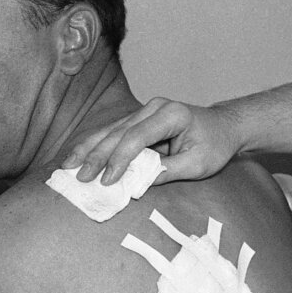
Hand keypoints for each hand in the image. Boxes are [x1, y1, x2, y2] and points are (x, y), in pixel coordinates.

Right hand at [61, 97, 240, 184]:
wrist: (224, 127)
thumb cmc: (215, 145)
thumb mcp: (198, 164)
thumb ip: (168, 172)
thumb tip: (136, 185)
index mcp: (171, 115)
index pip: (137, 137)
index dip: (120, 160)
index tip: (107, 181)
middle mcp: (154, 107)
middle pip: (118, 132)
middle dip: (96, 155)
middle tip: (79, 177)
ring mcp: (145, 110)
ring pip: (110, 130)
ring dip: (88, 148)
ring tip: (67, 166)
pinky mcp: (139, 118)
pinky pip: (114, 132)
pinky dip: (96, 145)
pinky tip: (78, 156)